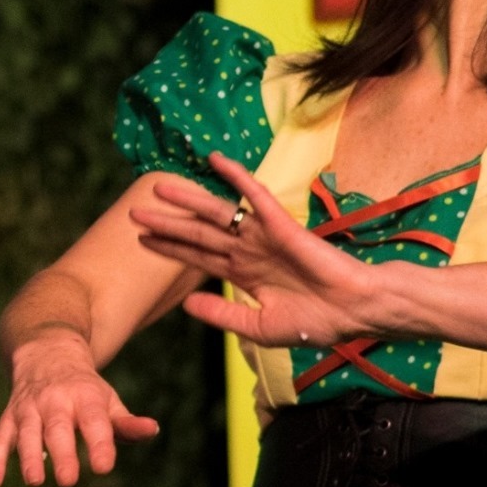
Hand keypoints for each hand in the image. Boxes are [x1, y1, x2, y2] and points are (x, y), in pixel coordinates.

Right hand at [0, 325, 159, 486]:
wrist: (46, 352)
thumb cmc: (85, 388)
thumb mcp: (107, 400)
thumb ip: (127, 422)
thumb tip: (152, 430)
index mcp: (84, 396)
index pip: (93, 420)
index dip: (99, 443)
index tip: (103, 467)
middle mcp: (54, 400)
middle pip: (57, 428)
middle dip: (62, 453)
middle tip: (68, 480)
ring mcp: (29, 408)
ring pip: (27, 432)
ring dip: (29, 456)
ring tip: (34, 480)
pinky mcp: (10, 416)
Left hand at [129, 151, 376, 347]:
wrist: (355, 313)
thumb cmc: (317, 322)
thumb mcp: (260, 327)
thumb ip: (223, 315)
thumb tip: (186, 305)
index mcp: (242, 273)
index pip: (197, 256)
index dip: (168, 248)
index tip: (140, 240)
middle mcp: (247, 250)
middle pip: (197, 233)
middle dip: (165, 223)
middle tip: (132, 213)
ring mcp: (261, 235)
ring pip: (216, 212)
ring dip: (186, 199)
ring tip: (156, 188)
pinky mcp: (280, 224)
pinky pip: (254, 195)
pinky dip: (235, 176)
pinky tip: (215, 160)